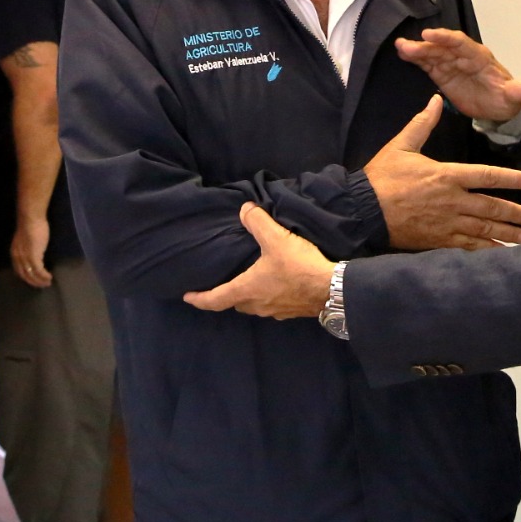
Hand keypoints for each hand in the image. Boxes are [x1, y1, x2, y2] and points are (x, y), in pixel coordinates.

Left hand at [11, 217, 52, 287]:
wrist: (31, 219)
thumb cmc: (31, 224)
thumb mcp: (26, 239)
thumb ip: (27, 247)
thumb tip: (34, 252)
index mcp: (14, 253)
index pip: (19, 270)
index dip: (26, 277)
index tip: (33, 280)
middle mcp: (17, 258)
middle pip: (24, 275)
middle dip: (33, 282)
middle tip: (42, 285)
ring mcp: (25, 258)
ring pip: (32, 275)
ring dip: (40, 281)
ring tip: (48, 283)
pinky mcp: (34, 257)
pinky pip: (39, 271)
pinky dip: (44, 276)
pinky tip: (50, 277)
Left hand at [184, 203, 333, 317]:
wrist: (333, 289)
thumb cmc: (299, 266)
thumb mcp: (276, 239)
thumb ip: (257, 222)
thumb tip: (244, 209)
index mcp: (248, 289)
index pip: (216, 299)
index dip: (200, 299)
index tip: (188, 297)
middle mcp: (258, 305)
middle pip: (236, 303)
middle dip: (228, 295)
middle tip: (223, 283)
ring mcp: (276, 312)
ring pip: (255, 305)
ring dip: (250, 296)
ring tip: (251, 281)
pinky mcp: (292, 312)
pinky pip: (273, 306)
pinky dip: (269, 296)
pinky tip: (278, 285)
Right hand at [366, 96, 520, 249]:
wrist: (362, 211)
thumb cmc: (381, 177)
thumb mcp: (401, 145)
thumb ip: (423, 123)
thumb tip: (435, 99)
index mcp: (446, 175)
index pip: (487, 176)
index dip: (512, 179)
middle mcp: (452, 201)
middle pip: (492, 207)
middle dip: (517, 213)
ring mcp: (447, 223)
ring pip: (485, 229)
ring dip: (508, 233)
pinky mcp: (438, 240)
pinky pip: (468, 246)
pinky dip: (487, 249)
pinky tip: (501, 252)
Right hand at [395, 28, 520, 122]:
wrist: (500, 107)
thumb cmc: (506, 99)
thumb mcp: (513, 97)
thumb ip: (515, 92)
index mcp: (479, 57)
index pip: (460, 44)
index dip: (444, 38)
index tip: (428, 35)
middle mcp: (463, 57)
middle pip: (442, 48)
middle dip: (424, 46)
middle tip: (405, 45)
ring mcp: (452, 65)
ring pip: (432, 54)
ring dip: (416, 51)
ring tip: (399, 47)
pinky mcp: (443, 75)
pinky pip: (428, 64)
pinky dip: (416, 60)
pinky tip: (403, 55)